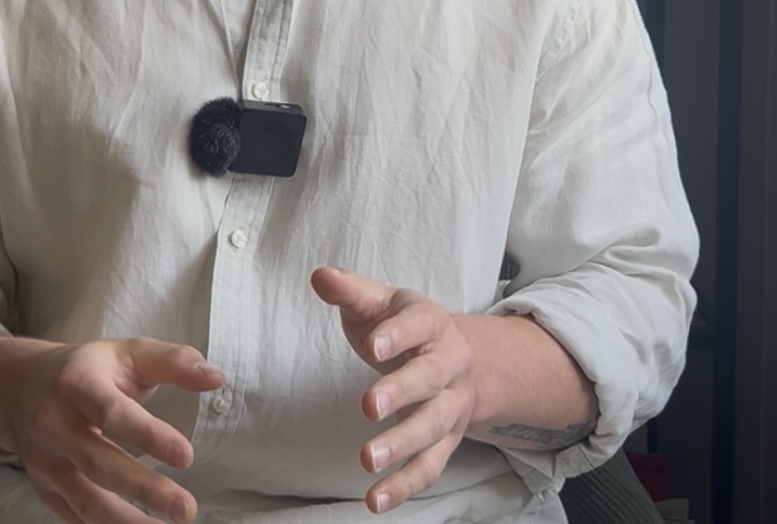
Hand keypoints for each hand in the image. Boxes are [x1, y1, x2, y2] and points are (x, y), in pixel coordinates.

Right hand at [7, 337, 223, 523]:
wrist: (19, 389)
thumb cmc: (88, 369)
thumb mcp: (126, 352)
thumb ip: (172, 362)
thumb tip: (215, 377)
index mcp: (77, 383)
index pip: (112, 413)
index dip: (148, 436)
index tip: (186, 456)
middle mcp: (54, 424)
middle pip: (99, 463)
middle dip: (145, 489)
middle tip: (186, 509)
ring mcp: (46, 463)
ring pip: (86, 501)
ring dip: (128, 523)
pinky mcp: (45, 490)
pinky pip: (76, 519)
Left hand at [311, 267, 475, 513]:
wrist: (456, 356)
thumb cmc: (402, 325)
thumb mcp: (379, 301)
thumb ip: (349, 290)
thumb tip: (319, 276)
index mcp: (432, 321)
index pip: (418, 324)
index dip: (397, 335)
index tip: (372, 345)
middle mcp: (449, 364)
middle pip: (430, 379)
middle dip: (401, 392)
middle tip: (368, 405)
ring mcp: (451, 406)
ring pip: (432, 427)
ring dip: (402, 445)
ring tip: (366, 459)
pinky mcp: (446, 441)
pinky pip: (430, 467)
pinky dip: (405, 486)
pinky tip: (374, 500)